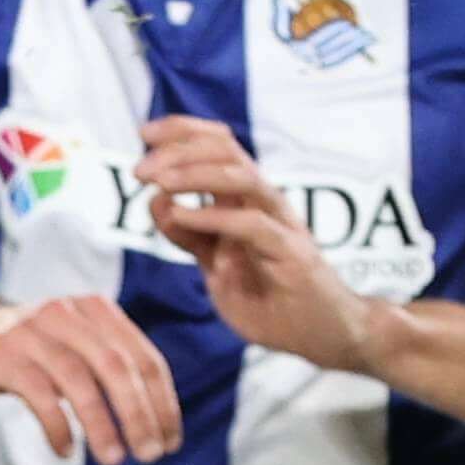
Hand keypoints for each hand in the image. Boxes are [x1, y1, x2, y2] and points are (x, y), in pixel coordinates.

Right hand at [0, 289, 180, 464]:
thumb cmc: (30, 349)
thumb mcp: (75, 345)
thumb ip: (111, 367)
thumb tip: (158, 422)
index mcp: (95, 310)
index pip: (144, 357)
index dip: (163, 402)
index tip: (172, 442)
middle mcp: (66, 313)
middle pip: (116, 366)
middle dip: (139, 415)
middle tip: (151, 456)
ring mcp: (30, 332)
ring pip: (79, 380)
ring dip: (102, 425)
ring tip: (114, 460)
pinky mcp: (1, 355)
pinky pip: (38, 394)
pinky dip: (57, 426)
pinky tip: (65, 450)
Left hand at [141, 117, 383, 378]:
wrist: (324, 334)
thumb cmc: (272, 298)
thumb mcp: (216, 267)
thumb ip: (189, 236)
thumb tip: (156, 202)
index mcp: (248, 199)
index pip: (219, 145)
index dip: (182, 130)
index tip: (145, 132)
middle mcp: (265, 202)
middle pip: (226, 151)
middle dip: (178, 150)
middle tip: (139, 169)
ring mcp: (281, 224)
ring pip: (241, 177)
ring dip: (194, 174)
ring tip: (158, 182)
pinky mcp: (292, 253)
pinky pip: (252, 225)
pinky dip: (213, 217)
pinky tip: (182, 216)